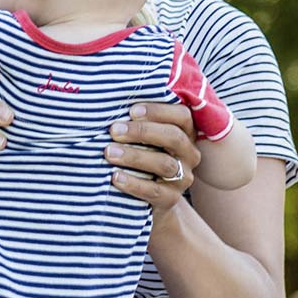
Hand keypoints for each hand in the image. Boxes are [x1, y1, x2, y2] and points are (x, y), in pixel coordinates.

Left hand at [105, 102, 201, 220]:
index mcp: (185, 132)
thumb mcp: (141, 136)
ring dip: (134, 156)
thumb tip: (108, 98)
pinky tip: (115, 177)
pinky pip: (155, 191)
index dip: (158, 110)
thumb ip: (134, 119)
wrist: (144, 197)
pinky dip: (133, 183)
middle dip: (142, 131)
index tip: (131, 110)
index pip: (182, 115)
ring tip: (109, 152)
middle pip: (173, 137)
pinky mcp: (171, 199)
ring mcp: (183, 178)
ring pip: (165, 164)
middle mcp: (189, 154)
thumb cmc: (139, 154)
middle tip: (114, 130)